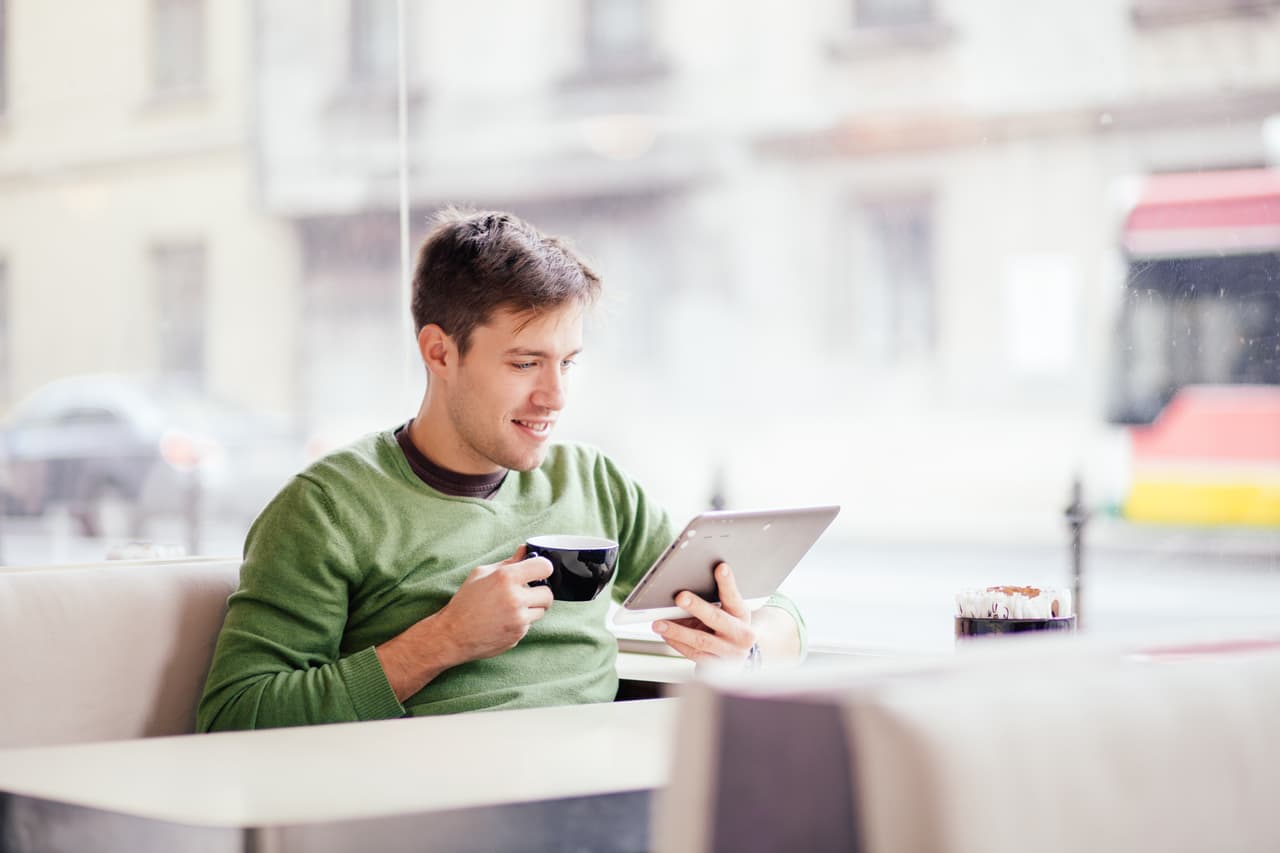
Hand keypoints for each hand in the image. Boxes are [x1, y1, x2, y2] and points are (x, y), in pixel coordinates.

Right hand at [435, 545, 554, 662]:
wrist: (453, 634)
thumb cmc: (465, 602)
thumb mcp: (481, 574)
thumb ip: (508, 562)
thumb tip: (525, 551)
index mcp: (506, 578)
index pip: (544, 567)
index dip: (543, 568)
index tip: (539, 571)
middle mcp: (515, 599)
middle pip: (548, 594)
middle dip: (539, 592)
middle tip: (527, 593)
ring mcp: (518, 620)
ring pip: (541, 611)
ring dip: (531, 608)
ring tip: (511, 607)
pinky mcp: (518, 635)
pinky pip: (529, 625)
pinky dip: (520, 622)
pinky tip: (503, 620)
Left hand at [653, 562, 755, 664]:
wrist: (740, 655)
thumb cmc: (729, 625)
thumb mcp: (729, 610)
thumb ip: (715, 598)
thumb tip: (687, 587)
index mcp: (742, 615)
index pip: (734, 596)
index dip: (727, 582)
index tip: (721, 567)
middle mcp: (740, 635)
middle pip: (716, 619)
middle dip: (697, 607)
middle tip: (680, 597)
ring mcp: (728, 652)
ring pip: (701, 640)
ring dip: (677, 631)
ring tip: (659, 623)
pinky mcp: (715, 665)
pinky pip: (693, 654)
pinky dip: (677, 643)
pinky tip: (665, 634)